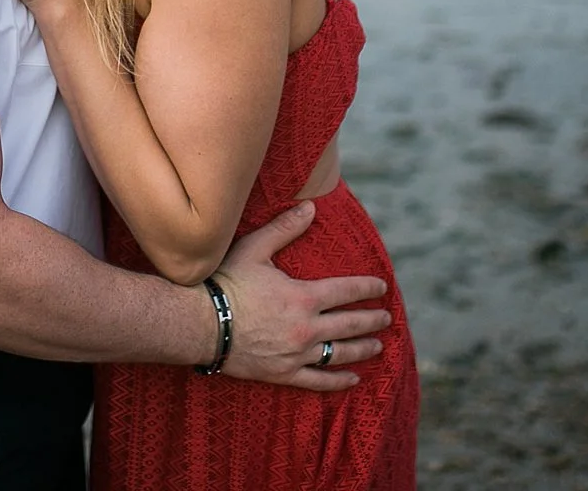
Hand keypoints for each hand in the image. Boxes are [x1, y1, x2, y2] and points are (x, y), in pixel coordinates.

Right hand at [212, 202, 390, 391]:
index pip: (346, 290)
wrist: (201, 324)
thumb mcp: (255, 249)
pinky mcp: (284, 373)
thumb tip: (311, 208)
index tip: (382, 287)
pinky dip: (338, 380)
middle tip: (386, 318)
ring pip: (339, 353)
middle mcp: (307, 327)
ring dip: (362, 349)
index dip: (367, 288)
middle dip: (372, 320)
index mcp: (304, 296)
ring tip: (378, 346)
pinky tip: (353, 378)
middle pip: (350, 324)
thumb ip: (284, 229)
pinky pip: (318, 380)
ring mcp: (297, 354)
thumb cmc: (226, 283)